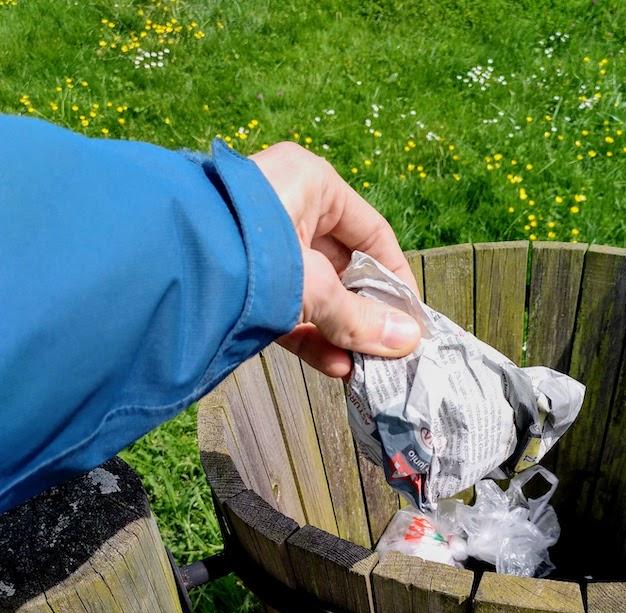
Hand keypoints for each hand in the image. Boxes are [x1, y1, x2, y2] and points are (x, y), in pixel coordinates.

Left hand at [250, 142, 420, 376]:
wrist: (167, 268)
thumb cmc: (250, 256)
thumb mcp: (313, 287)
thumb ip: (358, 317)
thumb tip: (409, 342)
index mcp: (311, 185)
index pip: (371, 233)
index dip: (394, 277)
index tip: (411, 316)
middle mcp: (287, 209)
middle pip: (343, 268)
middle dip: (365, 314)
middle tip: (388, 348)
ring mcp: (262, 247)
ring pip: (315, 294)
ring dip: (339, 332)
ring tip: (363, 367)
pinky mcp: (241, 281)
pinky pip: (286, 310)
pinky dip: (309, 337)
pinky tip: (334, 367)